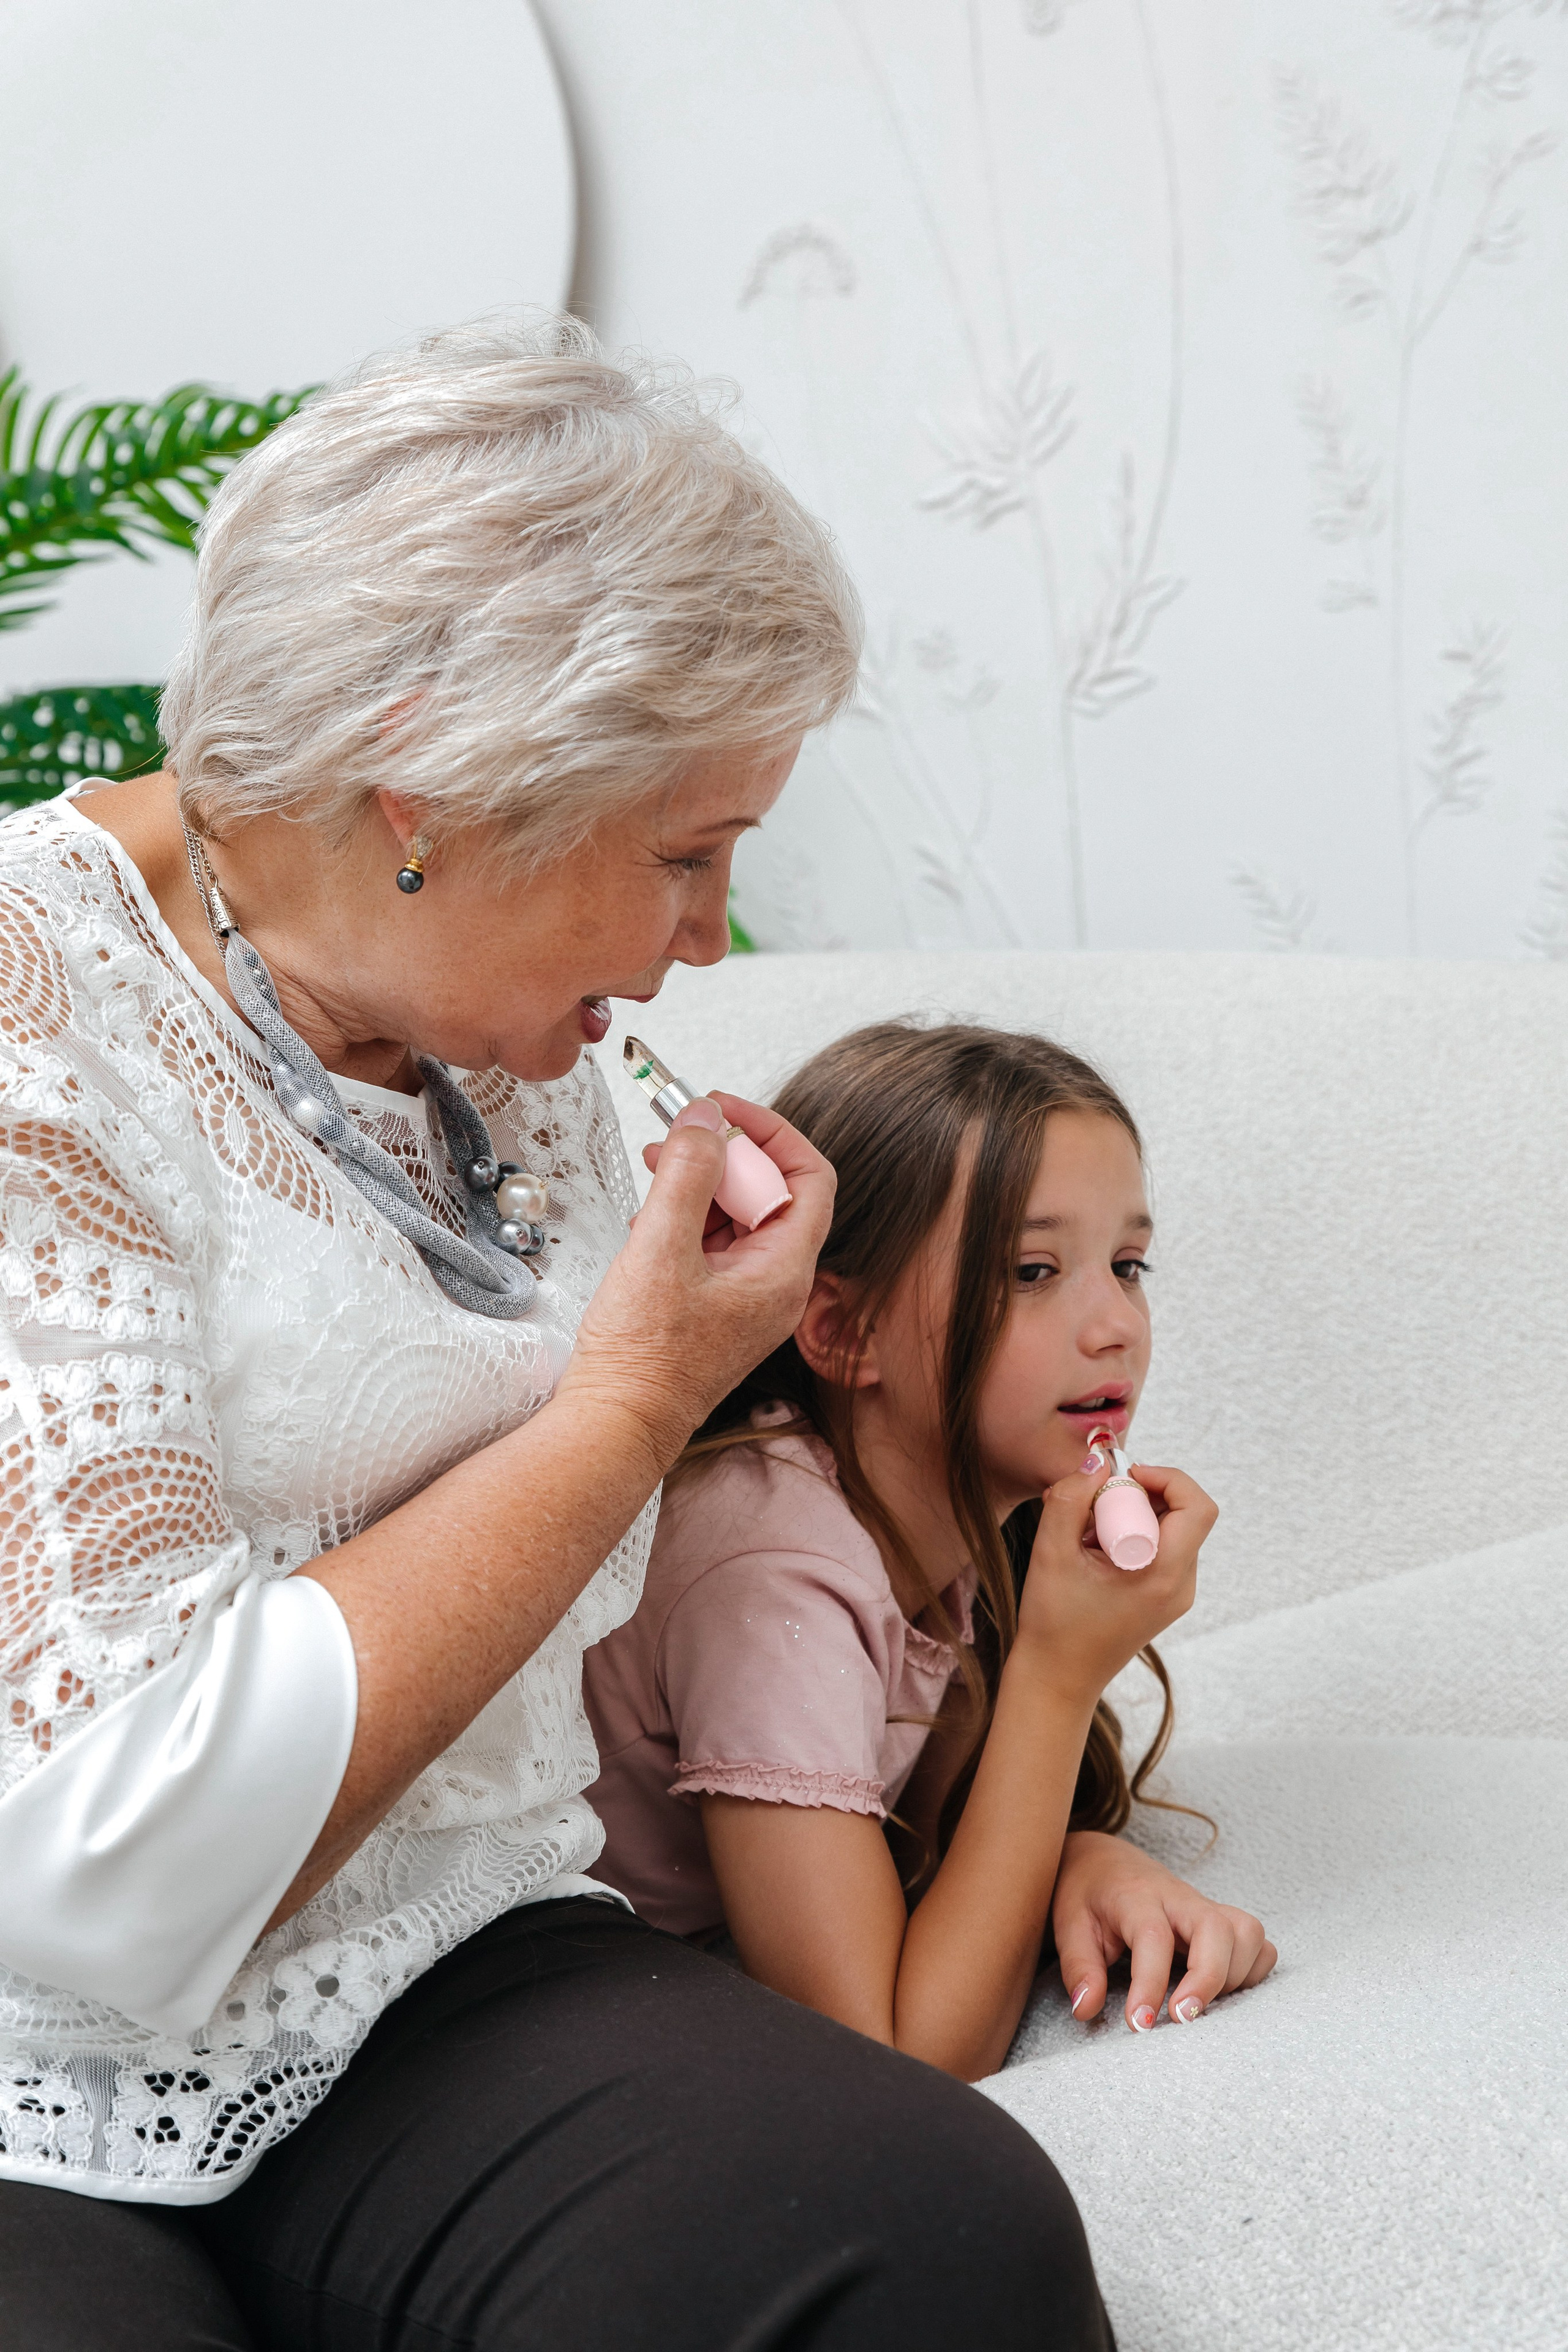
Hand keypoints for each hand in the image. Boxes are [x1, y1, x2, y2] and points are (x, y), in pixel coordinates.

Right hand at [557, 1091, 833, 1469]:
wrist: (615, 1424)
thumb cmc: (643, 1361)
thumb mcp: (661, 1248)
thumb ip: (687, 1173)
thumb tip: (706, 1118)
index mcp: (783, 1273)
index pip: (809, 1177)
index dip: (770, 1132)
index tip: (724, 1109)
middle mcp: (775, 1287)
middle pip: (771, 1193)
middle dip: (725, 1155)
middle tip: (679, 1133)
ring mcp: (746, 1300)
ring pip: (738, 1218)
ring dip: (700, 1185)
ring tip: (656, 1168)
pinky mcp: (715, 1309)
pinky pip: (714, 1246)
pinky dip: (686, 1219)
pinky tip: (649, 1219)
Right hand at [1012, 1460, 1215, 1703]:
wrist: (1056, 1680)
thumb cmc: (1053, 1624)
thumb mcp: (1052, 1553)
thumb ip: (1071, 1499)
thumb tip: (1096, 1464)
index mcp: (1164, 1576)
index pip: (1197, 1506)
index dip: (1165, 1477)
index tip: (1123, 1477)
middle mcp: (1181, 1586)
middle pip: (1182, 1513)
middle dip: (1139, 1495)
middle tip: (1095, 1505)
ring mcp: (1175, 1595)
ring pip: (1169, 1529)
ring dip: (1131, 1515)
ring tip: (1087, 1534)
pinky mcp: (1163, 1599)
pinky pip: (1160, 1549)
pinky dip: (1130, 1535)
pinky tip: (1093, 1553)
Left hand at [1052, 1829, 1276, 2031]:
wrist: (1104, 1860)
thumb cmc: (1087, 1894)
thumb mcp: (1069, 1925)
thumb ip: (1079, 1968)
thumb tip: (1087, 2009)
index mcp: (1136, 1895)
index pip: (1154, 1936)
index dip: (1151, 1984)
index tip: (1140, 2025)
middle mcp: (1179, 1897)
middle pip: (1218, 1928)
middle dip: (1208, 1979)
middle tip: (1182, 2018)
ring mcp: (1205, 1906)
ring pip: (1247, 1932)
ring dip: (1233, 1976)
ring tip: (1198, 2002)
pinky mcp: (1221, 1919)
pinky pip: (1258, 1942)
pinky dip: (1251, 1971)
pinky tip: (1221, 1990)